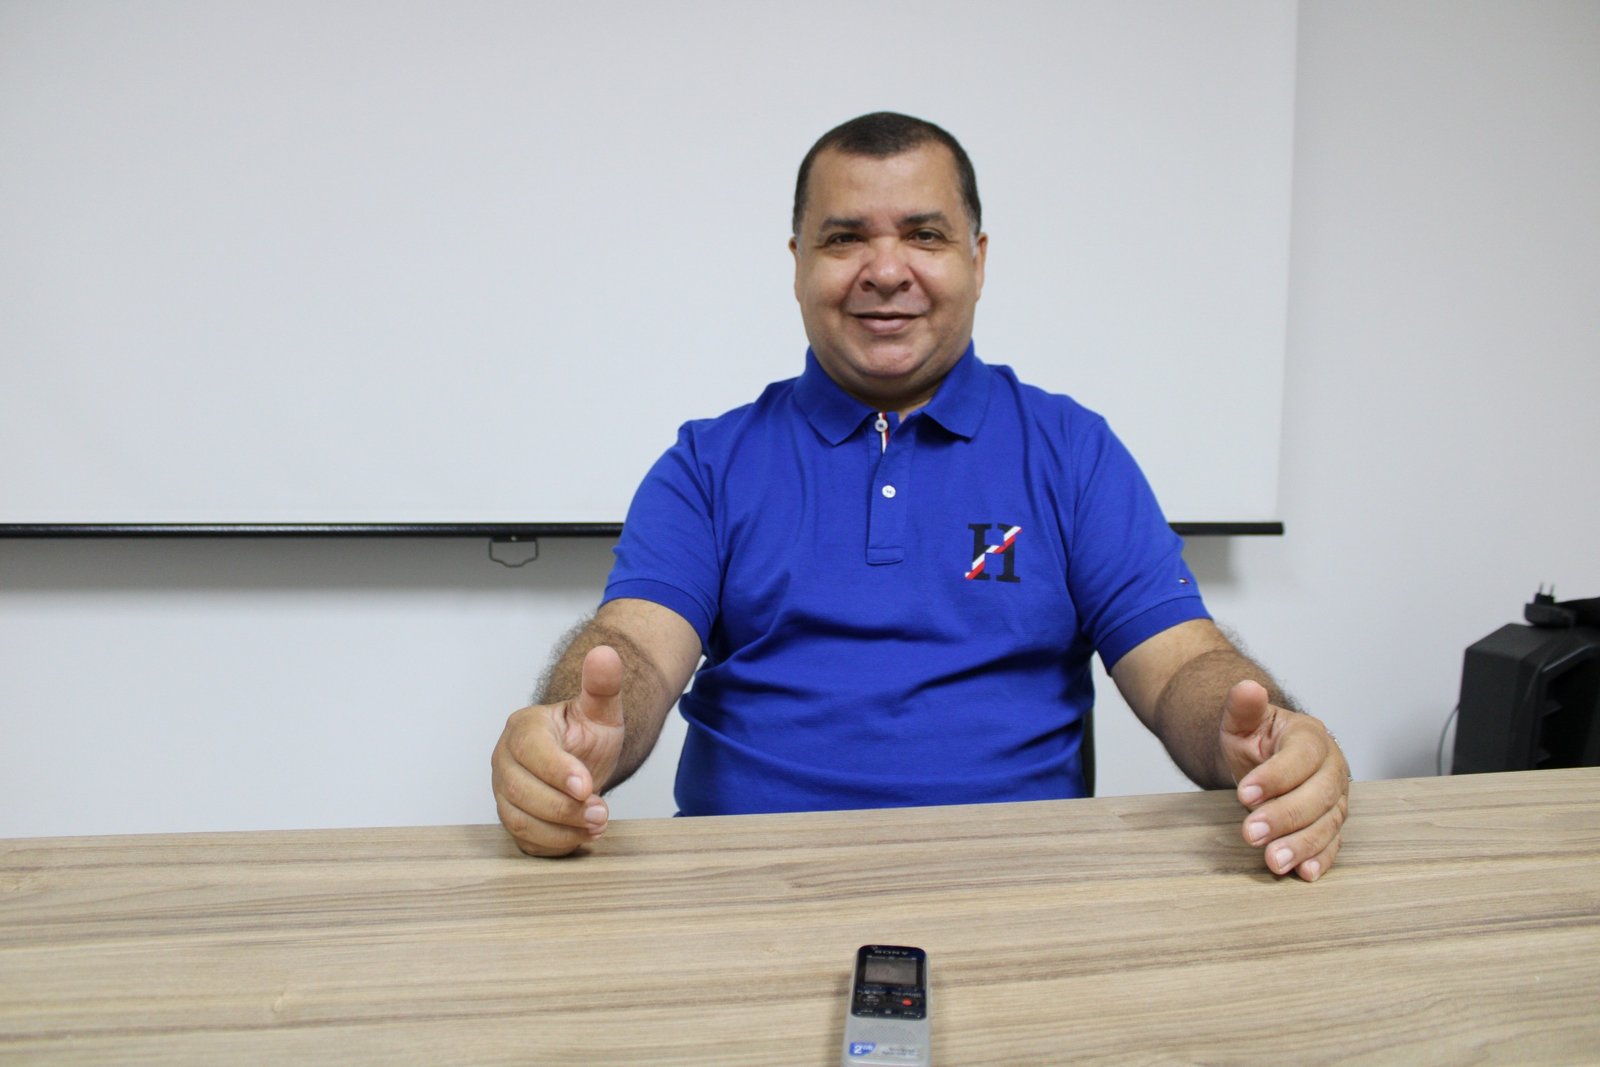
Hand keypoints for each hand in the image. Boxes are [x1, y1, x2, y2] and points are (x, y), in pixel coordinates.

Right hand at [491, 646, 624, 856]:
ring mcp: (504, 793)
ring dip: (561, 830)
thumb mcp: (601, 708)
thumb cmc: (587, 732)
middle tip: (601, 812)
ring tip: (597, 824)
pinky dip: (556, 845)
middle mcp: (505, 760)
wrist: (583, 758)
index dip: (556, 770)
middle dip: (563, 807)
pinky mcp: (514, 819)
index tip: (587, 785)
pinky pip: (525, 842)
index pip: (530, 750)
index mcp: (524, 728)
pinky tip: (583, 836)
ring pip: (520, 821)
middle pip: (520, 791)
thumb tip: (606, 653)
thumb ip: (603, 684)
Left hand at [1220, 680, 1349, 881]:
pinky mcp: (1332, 824)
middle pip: (1319, 795)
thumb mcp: (1242, 722)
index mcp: (1311, 737)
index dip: (1276, 777)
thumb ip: (1243, 707)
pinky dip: (1320, 859)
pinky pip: (1333, 844)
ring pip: (1327, 824)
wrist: (1260, 759)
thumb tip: (1247, 687)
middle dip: (1285, 816)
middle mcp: (1331, 768)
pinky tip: (1305, 873)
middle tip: (1251, 833)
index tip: (1245, 793)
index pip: (1301, 757)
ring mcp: (1336, 799)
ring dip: (1300, 845)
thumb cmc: (1254, 740)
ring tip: (1272, 861)